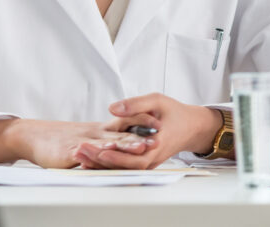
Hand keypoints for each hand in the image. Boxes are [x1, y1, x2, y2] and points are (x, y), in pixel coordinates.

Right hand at [2, 119, 156, 168]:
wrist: (34, 136)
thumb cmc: (59, 138)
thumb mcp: (88, 135)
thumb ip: (104, 136)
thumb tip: (122, 139)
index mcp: (100, 129)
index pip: (124, 124)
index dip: (141, 123)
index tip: (159, 123)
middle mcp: (94, 134)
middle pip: (121, 135)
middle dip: (140, 138)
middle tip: (157, 139)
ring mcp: (82, 142)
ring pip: (106, 143)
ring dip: (124, 145)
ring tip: (140, 146)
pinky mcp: (69, 151)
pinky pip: (85, 152)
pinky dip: (95, 151)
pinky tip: (106, 152)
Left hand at [73, 93, 222, 169]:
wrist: (190, 127)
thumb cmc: (174, 112)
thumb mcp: (157, 100)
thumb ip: (135, 104)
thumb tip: (113, 108)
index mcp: (157, 145)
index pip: (135, 157)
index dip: (117, 156)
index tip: (99, 150)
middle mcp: (151, 158)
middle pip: (124, 166)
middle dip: (101, 160)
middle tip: (81, 151)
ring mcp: (146, 162)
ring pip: (121, 168)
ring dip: (100, 163)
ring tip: (79, 155)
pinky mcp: (141, 161)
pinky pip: (122, 166)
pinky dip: (106, 163)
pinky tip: (88, 159)